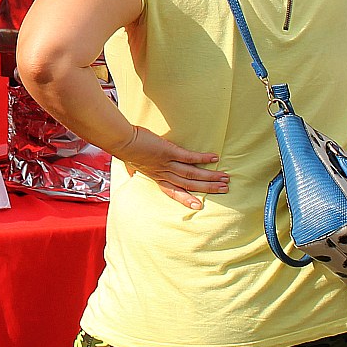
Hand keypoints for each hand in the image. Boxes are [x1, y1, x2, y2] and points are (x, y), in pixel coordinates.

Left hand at [111, 126, 227, 209]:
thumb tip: (129, 172)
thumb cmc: (125, 150)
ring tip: (225, 178)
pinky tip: (214, 159)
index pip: (173, 191)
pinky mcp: (169, 151)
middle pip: (188, 184)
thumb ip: (132, 170)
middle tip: (224, 189)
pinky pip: (188, 157)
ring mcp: (167, 163)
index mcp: (155, 176)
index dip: (186, 198)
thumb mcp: (128, 164)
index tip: (199, 205)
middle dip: (207, 188)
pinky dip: (202, 159)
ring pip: (191, 174)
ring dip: (209, 177)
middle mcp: (163, 173)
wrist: (121, 141)